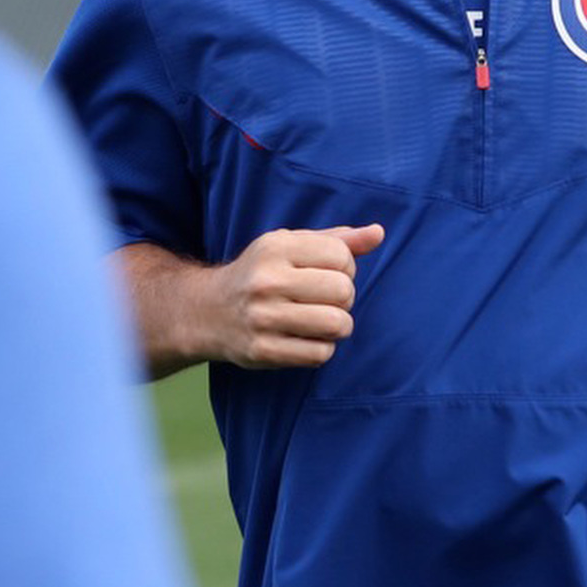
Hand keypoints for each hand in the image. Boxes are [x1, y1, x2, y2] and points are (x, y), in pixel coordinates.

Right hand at [207, 225, 383, 369]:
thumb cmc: (261, 274)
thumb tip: (379, 233)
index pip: (341, 256)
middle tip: (326, 300)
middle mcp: (266, 280)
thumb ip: (336, 239)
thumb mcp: (290, 246)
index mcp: (275, 247)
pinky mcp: (262, 351)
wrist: (207, 311)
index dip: (346, 268)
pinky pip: (320, 353)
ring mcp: (262, 318)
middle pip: (343, 291)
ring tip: (322, 321)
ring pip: (336, 324)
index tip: (329, 274)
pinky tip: (306, 339)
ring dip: (338, 326)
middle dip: (344, 298)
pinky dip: (322, 348)